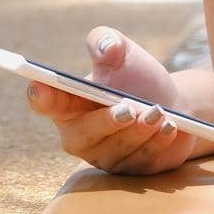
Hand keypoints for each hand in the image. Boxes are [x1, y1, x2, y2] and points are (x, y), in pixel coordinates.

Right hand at [25, 26, 197, 174]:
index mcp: (67, 104)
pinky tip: (171, 127)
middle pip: (82, 135)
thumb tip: (108, 47)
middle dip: (106, 122)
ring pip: (116, 151)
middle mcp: (80, 135)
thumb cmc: (136, 78)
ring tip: (159, 112)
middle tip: (129, 108)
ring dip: (139, 131)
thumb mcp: (123, 53)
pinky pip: (141, 162)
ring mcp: (105, 157)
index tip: (43, 86)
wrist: (173, 103)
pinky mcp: (131, 171)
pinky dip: (157, 143)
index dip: (40, 95)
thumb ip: (107, 41)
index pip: (45, 102)